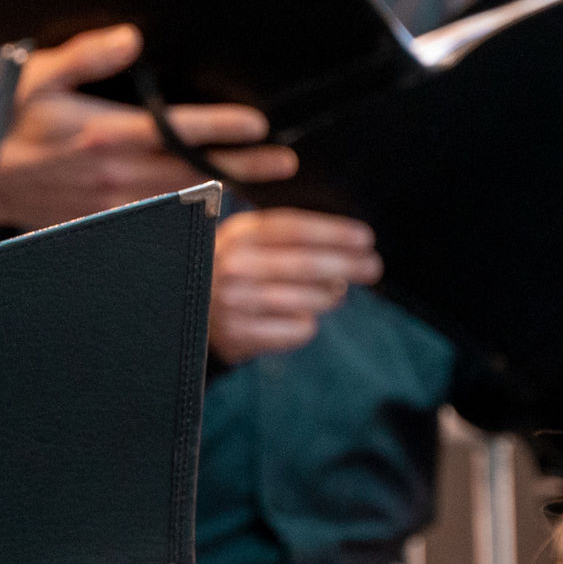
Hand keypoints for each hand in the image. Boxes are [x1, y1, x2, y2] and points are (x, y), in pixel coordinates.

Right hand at [0, 26, 295, 229]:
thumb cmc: (5, 119)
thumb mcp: (38, 76)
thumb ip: (87, 56)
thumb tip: (131, 39)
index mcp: (103, 134)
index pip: (176, 130)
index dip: (221, 128)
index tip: (260, 125)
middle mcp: (112, 175)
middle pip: (191, 172)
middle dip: (242, 168)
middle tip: (285, 164)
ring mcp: (108, 206)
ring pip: (179, 201)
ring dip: (222, 192)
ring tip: (263, 186)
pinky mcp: (100, 224)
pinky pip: (155, 220)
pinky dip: (188, 214)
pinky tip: (212, 208)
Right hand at [208, 211, 378, 363]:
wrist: (189, 313)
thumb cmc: (233, 270)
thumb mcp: (246, 239)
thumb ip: (286, 235)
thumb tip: (350, 244)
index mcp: (237, 235)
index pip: (293, 229)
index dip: (333, 233)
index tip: (365, 238)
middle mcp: (233, 267)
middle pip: (305, 265)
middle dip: (347, 265)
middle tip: (373, 267)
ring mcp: (234, 303)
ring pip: (306, 301)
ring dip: (330, 297)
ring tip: (335, 293)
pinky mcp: (239, 335)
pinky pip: (296, 330)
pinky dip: (308, 325)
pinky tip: (300, 317)